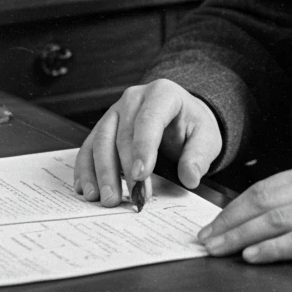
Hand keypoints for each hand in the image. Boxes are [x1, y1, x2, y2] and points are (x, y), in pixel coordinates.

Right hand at [74, 78, 221, 205]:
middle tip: (127, 196)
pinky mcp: (103, 126)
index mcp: (163, 93)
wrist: (181, 116)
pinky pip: (88, 147)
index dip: (143, 147)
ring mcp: (115, 111)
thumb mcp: (206, 137)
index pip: (149, 119)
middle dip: (122, 168)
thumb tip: (190, 177)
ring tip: (107, 198)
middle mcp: (134, 98)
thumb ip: (199, 156)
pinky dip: (85, 170)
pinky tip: (88, 189)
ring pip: (100, 140)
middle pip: (122, 133)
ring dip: (101, 172)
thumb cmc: (191, 125)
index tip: (141, 175)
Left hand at [198, 159, 291, 273]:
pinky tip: (254, 256)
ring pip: (276, 219)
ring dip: (241, 236)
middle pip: (263, 201)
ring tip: (219, 250)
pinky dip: (273, 248)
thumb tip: (261, 220)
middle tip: (204, 240)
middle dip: (228, 222)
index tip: (211, 224)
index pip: (264, 187)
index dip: (233, 207)